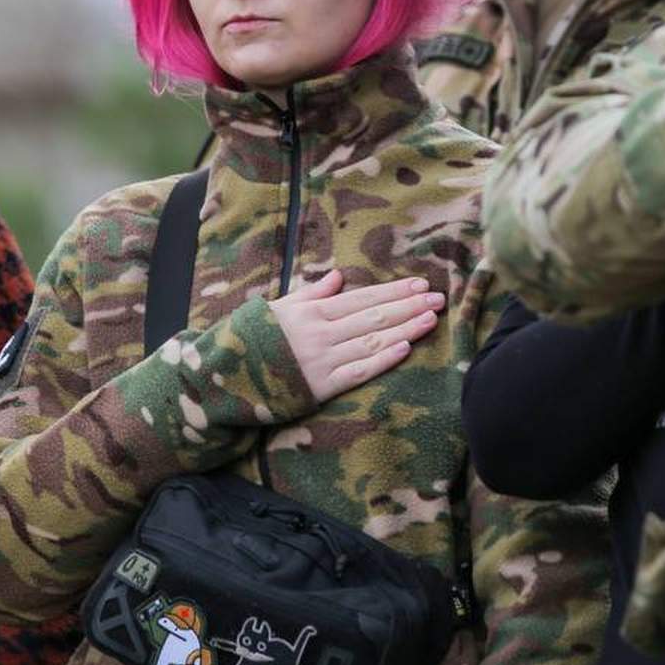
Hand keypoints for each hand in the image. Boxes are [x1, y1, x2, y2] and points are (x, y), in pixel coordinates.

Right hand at [268, 270, 445, 402]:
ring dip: (405, 329)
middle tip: (438, 299)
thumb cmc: (253, 338)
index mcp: (313, 311)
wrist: (226, 374)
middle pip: (374, 317)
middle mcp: (322, 333)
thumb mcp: (280, 308)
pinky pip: (358, 371)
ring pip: (372, 341)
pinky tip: (406, 348)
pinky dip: (383, 359)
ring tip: (430, 320)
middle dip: (409, 306)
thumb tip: (337, 278)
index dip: (393, 291)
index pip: (363, 298)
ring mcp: (323, 360)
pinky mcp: (322, 387)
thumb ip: (311, 293)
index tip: (420, 285)